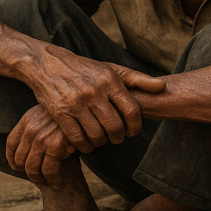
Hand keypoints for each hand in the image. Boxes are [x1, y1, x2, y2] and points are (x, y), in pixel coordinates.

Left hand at [6, 105, 75, 186]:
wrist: (82, 107)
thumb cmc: (69, 111)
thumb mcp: (47, 112)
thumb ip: (36, 125)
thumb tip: (29, 145)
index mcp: (26, 120)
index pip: (10, 144)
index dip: (12, 159)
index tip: (17, 167)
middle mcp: (31, 130)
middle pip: (20, 159)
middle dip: (27, 171)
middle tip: (36, 177)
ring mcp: (41, 139)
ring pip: (32, 168)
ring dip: (38, 179)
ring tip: (47, 182)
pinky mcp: (55, 146)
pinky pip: (49, 170)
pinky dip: (53, 180)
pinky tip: (58, 182)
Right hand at [28, 46, 166, 153]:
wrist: (48, 64)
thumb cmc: (85, 69)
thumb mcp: (112, 69)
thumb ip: (138, 80)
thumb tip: (162, 87)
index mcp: (109, 81)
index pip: (132, 111)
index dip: (135, 126)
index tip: (133, 131)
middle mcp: (94, 91)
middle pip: (115, 127)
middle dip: (118, 137)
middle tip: (116, 138)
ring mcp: (76, 103)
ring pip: (97, 135)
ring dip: (102, 142)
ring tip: (102, 139)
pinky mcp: (60, 113)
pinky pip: (78, 138)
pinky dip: (85, 146)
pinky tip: (87, 143)